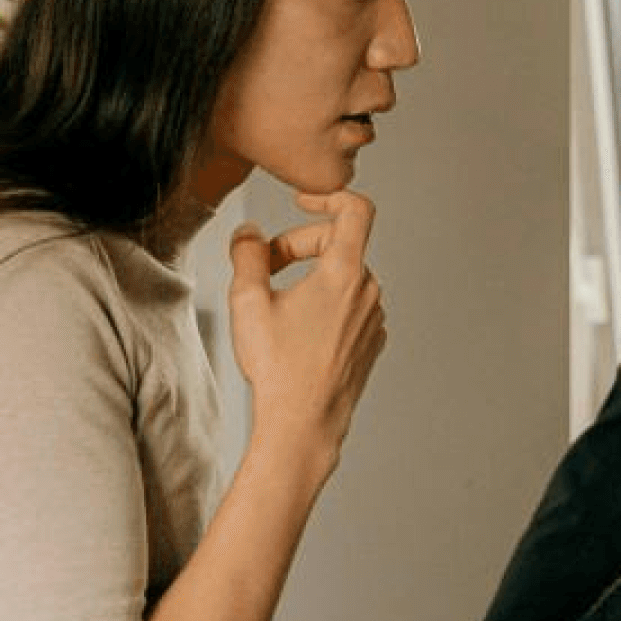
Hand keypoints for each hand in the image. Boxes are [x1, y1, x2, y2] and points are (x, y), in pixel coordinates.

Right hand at [228, 188, 385, 465]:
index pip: (355, 209)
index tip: (301, 202)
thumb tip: (249, 233)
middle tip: (261, 269)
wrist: (304, 425)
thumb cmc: (278, 367)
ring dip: (309, 277)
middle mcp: (369, 292)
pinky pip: (349, 306)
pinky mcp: (372, 342)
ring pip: (342, 277)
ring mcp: (374, 319)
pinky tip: (296, 331)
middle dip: (297, 246)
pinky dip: (324, 304)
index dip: (327, 196)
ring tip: (275, 305)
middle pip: (337, 244)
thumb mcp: (247, 301)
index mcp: (344, 274)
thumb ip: (247, 255)